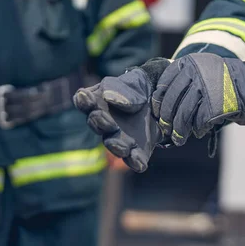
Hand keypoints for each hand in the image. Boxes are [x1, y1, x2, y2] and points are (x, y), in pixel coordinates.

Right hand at [74, 58, 170, 172]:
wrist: (160, 102)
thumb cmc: (138, 90)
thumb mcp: (134, 82)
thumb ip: (120, 89)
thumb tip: (108, 98)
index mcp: (97, 102)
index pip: (84, 102)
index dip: (83, 101)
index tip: (86, 97)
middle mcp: (104, 123)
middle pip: (96, 125)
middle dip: (101, 123)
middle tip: (110, 123)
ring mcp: (119, 139)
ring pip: (112, 144)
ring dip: (116, 146)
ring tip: (124, 148)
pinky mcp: (136, 150)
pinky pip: (133, 159)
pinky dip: (136, 162)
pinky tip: (140, 163)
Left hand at [151, 53, 244, 145]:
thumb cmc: (222, 81)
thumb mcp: (201, 70)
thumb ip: (183, 81)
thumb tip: (161, 104)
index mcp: (189, 63)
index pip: (165, 84)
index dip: (158, 101)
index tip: (157, 112)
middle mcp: (195, 73)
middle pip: (172, 101)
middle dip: (167, 119)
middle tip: (166, 129)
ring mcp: (205, 88)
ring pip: (183, 114)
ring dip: (179, 130)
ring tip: (179, 139)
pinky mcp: (215, 104)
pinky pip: (199, 121)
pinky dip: (197, 130)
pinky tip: (199, 132)